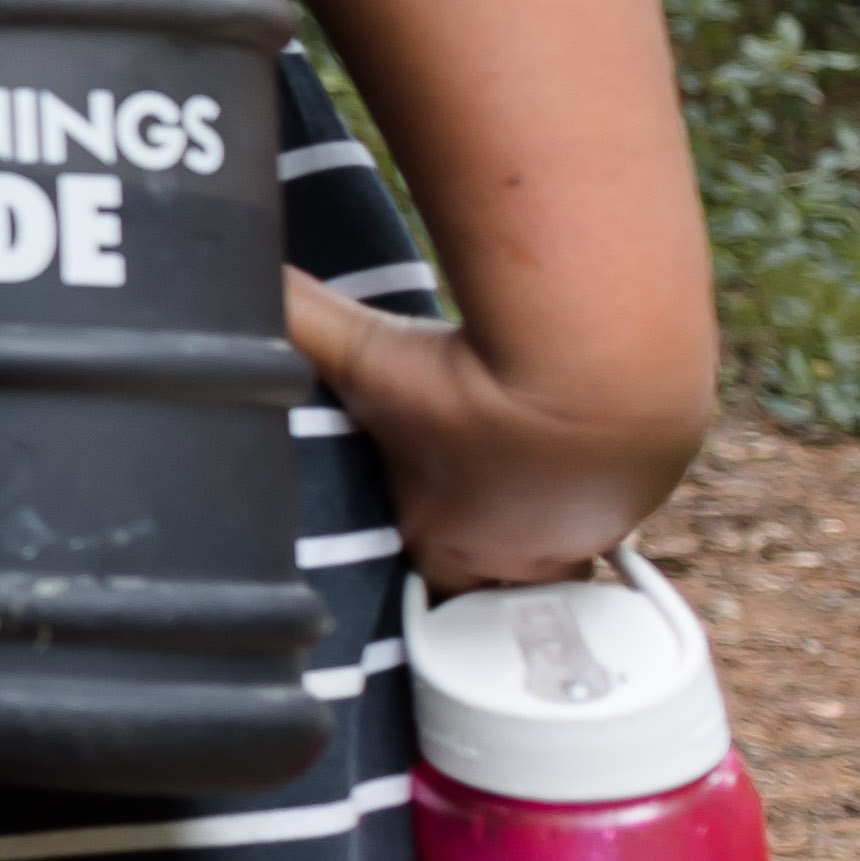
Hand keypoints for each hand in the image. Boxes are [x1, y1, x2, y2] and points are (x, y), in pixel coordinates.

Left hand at [278, 271, 707, 595]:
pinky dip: (601, 477)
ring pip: (568, 547)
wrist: (596, 366)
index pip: (423, 583)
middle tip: (474, 521)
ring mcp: (588, 527)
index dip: (415, 554)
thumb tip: (216, 277)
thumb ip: (291, 318)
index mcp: (441, 531)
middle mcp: (518, 549)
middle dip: (483, 558)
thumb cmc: (469, 371)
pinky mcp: (643, 489)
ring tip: (531, 484)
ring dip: (547, 521)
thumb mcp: (363, 343)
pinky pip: (618, 503)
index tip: (413, 529)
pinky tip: (590, 442)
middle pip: (498, 583)